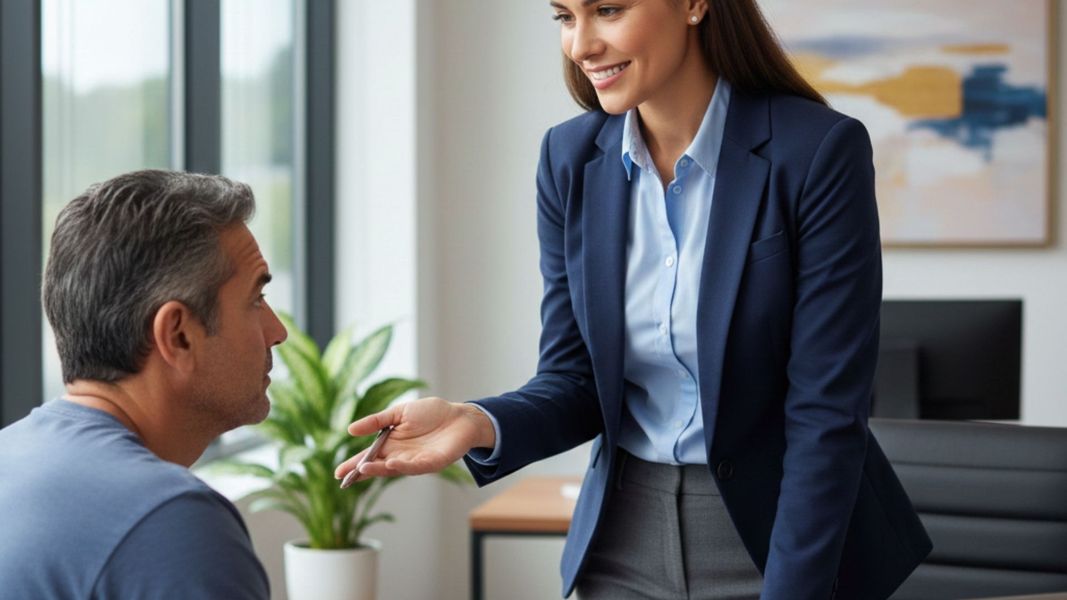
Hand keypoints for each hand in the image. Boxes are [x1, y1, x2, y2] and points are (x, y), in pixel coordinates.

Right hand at [334, 397, 495, 479]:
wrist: (460, 415)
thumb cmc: (431, 413)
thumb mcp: (399, 412)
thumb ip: (376, 421)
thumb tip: (350, 430)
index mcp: (391, 444)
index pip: (368, 457)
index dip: (353, 465)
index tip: (338, 473)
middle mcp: (401, 456)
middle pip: (378, 467)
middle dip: (362, 472)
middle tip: (346, 476)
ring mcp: (416, 461)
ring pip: (395, 469)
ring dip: (380, 469)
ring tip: (364, 468)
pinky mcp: (432, 462)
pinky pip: (416, 466)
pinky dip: (404, 466)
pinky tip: (392, 463)